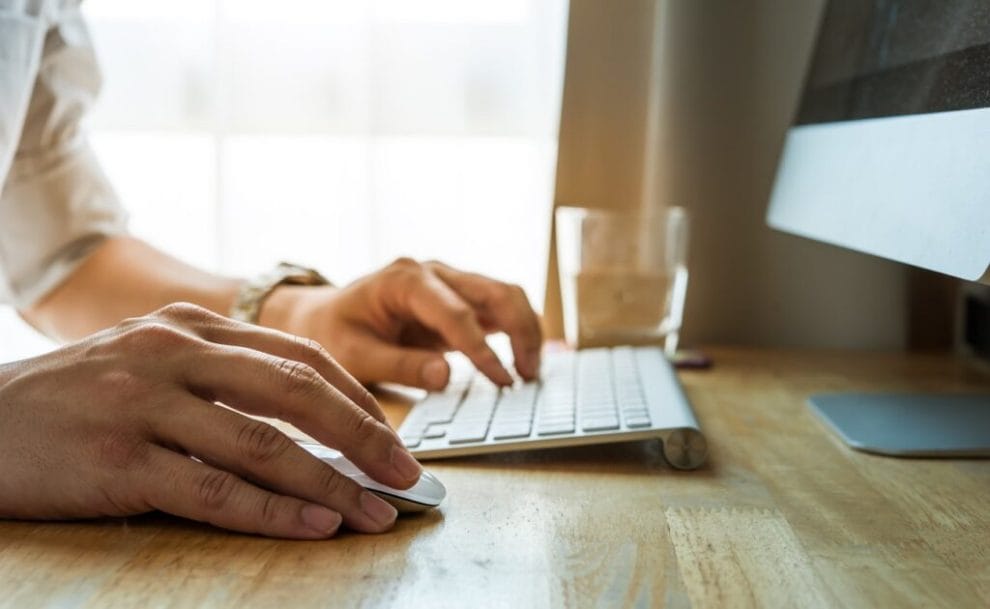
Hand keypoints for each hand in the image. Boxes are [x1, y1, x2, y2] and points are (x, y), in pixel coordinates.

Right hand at [0, 303, 421, 538]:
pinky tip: (315, 525)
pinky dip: (274, 511)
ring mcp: (145, 404)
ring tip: (377, 511)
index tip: (392, 437)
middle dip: (365, 436)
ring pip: (264, 444)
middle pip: (297, 392)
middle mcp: (174, 352)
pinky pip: (215, 490)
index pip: (299, 357)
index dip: (356, 399)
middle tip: (409, 474)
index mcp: (191, 326)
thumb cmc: (77, 398)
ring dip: (332, 483)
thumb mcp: (148, 361)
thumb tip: (308, 426)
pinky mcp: (119, 461)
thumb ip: (218, 377)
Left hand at [262, 259, 542, 389]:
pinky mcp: (458, 300)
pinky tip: (524, 361)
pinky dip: (517, 331)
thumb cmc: (334, 333)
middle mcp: (434, 273)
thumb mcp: (355, 355)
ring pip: (505, 295)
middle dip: (521, 331)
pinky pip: (498, 309)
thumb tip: (446, 377)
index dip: (482, 349)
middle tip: (529, 376)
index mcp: (405, 280)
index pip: (456, 313)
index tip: (502, 381)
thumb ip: (399, 366)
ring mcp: (449, 283)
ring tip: (532, 372)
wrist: (323, 317)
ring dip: (526, 329)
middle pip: (495, 291)